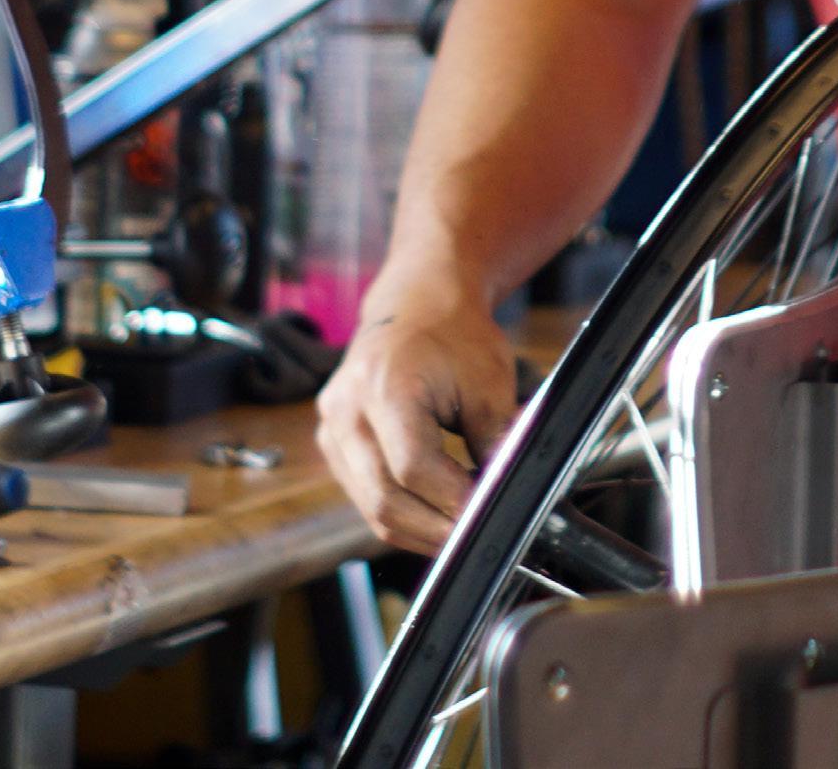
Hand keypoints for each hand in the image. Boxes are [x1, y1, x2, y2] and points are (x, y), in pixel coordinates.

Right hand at [316, 274, 517, 552]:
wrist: (414, 301)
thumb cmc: (453, 332)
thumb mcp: (488, 381)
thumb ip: (496, 441)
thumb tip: (505, 498)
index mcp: (383, 387)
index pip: (413, 468)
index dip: (454, 500)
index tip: (488, 514)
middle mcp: (345, 411)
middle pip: (385, 500)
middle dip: (436, 528)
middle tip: (479, 536)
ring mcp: (332, 429)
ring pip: (373, 509)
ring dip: (420, 529)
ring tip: (462, 529)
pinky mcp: (333, 444)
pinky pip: (366, 497)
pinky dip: (403, 514)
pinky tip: (437, 514)